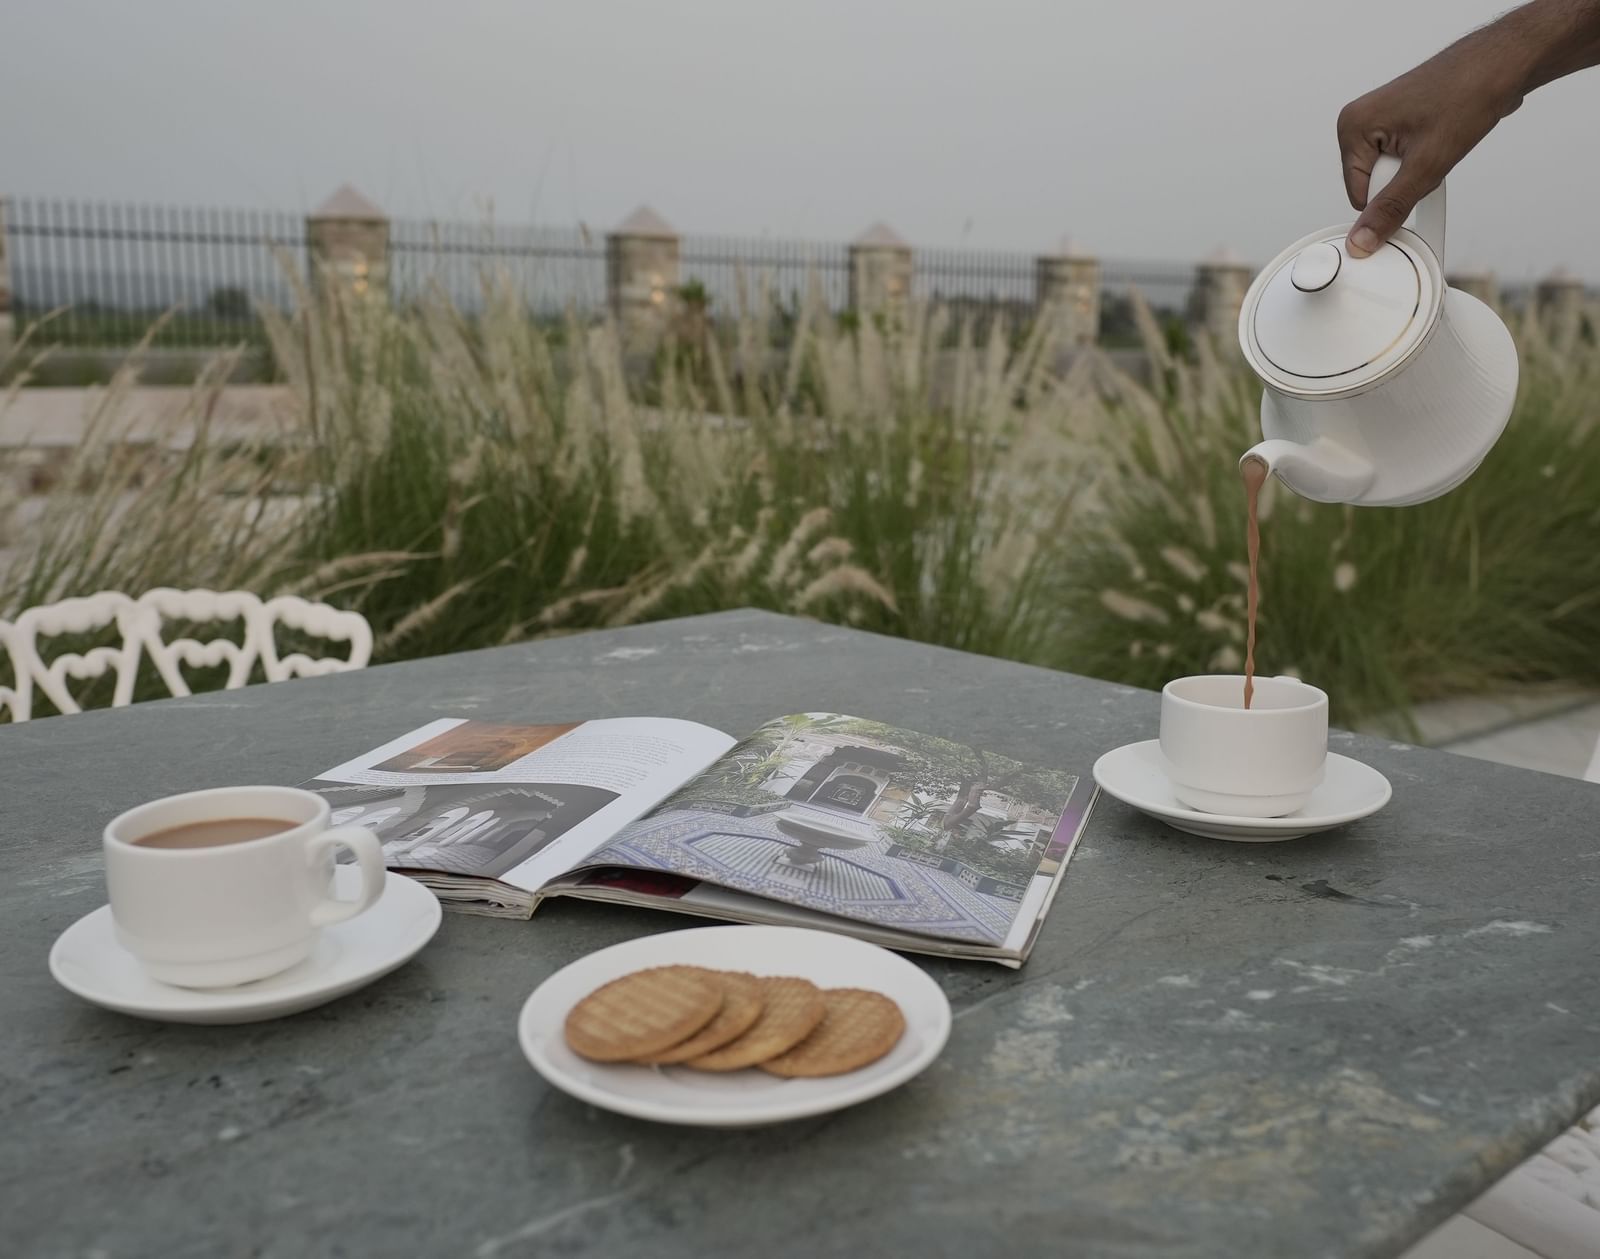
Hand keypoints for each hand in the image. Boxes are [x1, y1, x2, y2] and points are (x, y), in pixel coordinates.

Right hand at [1338, 48, 1523, 255]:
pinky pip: (1405, 160)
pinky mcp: (1399, 122)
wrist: (1502, 64)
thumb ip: (1390, 208)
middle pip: (1374, 185)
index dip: (1392, 196)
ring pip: (1392, 175)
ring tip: (1439, 141)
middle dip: (1407, 181)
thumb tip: (1362, 240)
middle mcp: (1360, 121)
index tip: (1417, 172)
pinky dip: (1426, 158)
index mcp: (1352, 127)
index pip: (1358, 196)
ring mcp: (1380, 120)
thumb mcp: (1427, 165)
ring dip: (1419, 169)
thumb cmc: (1468, 93)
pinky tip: (1441, 138)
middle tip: (1432, 154)